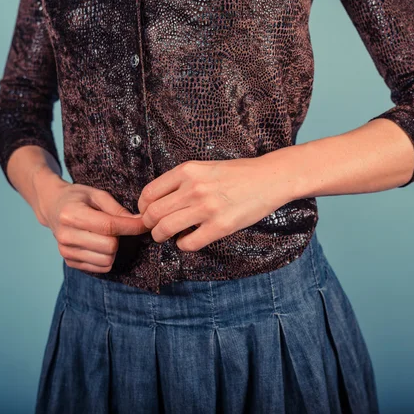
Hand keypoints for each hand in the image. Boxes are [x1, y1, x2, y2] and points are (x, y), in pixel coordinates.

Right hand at [36, 177, 148, 272]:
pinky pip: (100, 268)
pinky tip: (100, 244)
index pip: (109, 226)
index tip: (144, 224)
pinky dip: (107, 258)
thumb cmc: (77, 198)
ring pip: (107, 260)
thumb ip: (117, 209)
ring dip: (114, 249)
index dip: (132, 227)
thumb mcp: (97, 194)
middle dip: (120, 237)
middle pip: (110, 246)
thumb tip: (139, 222)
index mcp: (72, 214)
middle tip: (116, 227)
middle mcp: (66, 235)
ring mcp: (66, 252)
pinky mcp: (69, 262)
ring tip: (106, 236)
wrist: (52, 207)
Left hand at [136, 156, 294, 251]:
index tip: (148, 214)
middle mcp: (193, 188)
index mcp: (187, 170)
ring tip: (169, 236)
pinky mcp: (219, 226)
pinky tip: (189, 239)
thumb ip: (181, 181)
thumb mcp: (204, 167)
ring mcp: (206, 208)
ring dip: (162, 237)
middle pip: (152, 214)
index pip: (148, 193)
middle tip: (157, 228)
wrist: (270, 178)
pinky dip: (183, 245)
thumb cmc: (237, 174)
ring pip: (164, 230)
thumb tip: (157, 202)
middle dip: (150, 225)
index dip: (143, 208)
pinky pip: (187, 244)